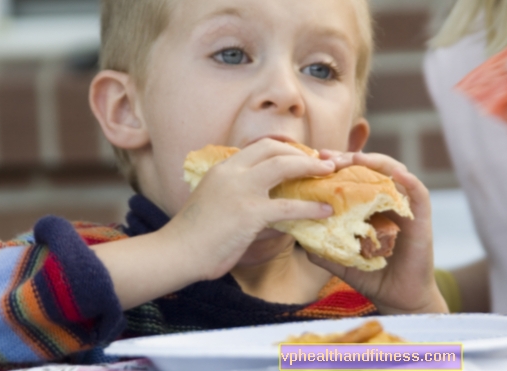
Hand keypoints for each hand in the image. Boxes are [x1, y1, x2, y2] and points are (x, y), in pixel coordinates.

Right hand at [162, 139, 336, 280]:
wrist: (176, 252)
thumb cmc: (194, 235)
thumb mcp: (216, 206)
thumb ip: (242, 202)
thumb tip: (276, 219)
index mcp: (222, 168)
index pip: (259, 146)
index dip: (285, 149)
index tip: (302, 156)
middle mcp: (232, 172)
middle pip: (273, 149)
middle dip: (301, 153)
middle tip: (321, 162)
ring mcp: (240, 190)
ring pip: (283, 166)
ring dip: (311, 167)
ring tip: (330, 173)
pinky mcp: (249, 212)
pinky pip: (288, 206)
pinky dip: (310, 208)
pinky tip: (324, 211)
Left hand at [310, 151, 448, 313]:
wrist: (397, 299)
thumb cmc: (371, 276)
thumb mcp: (340, 259)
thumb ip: (321, 247)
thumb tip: (297, 233)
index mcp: (368, 205)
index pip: (353, 175)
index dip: (337, 164)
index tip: (317, 158)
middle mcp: (386, 201)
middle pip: (371, 169)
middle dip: (350, 158)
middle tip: (329, 157)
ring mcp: (405, 208)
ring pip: (395, 173)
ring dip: (376, 162)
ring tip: (357, 159)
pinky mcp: (422, 219)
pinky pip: (419, 194)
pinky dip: (410, 181)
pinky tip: (397, 174)